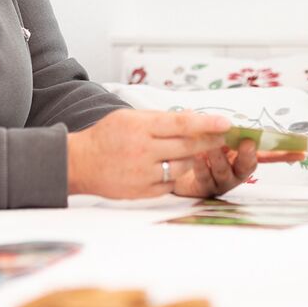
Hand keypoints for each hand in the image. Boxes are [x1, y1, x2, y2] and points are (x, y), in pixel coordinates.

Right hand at [66, 110, 229, 197]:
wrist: (80, 163)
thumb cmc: (107, 136)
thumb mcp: (130, 117)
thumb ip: (159, 118)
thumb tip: (191, 115)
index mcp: (141, 127)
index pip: (182, 123)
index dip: (207, 123)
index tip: (227, 122)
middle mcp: (144, 150)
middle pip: (188, 145)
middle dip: (211, 141)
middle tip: (224, 136)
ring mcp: (144, 173)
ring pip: (183, 165)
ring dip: (193, 158)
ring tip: (195, 151)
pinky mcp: (144, 191)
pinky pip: (171, 183)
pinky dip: (176, 174)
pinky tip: (172, 167)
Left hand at [172, 139, 305, 197]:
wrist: (174, 168)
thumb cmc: (198, 148)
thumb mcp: (213, 133)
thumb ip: (222, 126)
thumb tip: (226, 117)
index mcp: (242, 156)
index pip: (267, 155)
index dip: (284, 153)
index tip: (301, 151)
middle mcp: (236, 170)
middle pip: (249, 165)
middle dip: (248, 154)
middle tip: (246, 143)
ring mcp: (222, 181)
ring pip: (225, 171)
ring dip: (220, 157)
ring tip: (212, 147)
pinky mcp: (205, 188)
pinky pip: (204, 177)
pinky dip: (201, 165)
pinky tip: (197, 157)